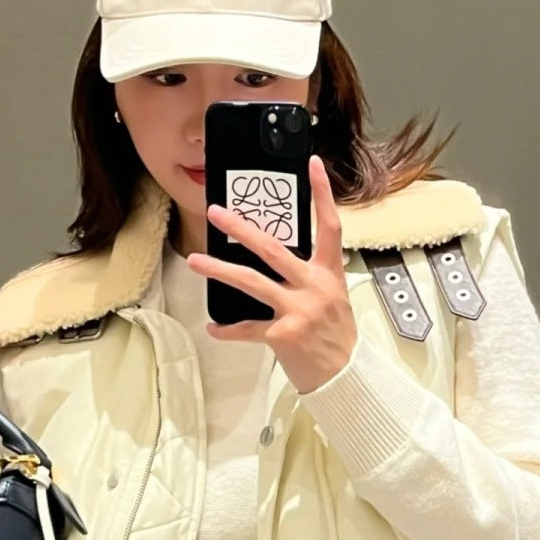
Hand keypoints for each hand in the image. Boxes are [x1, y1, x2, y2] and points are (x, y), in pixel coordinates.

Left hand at [186, 155, 356, 394]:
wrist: (344, 375)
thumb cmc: (335, 336)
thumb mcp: (332, 298)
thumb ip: (310, 276)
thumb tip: (278, 258)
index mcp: (328, 274)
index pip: (329, 226)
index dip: (322, 194)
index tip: (313, 164)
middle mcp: (314, 287)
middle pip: (273, 249)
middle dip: (241, 228)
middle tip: (217, 213)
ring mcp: (298, 310)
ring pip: (251, 282)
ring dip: (219, 270)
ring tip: (195, 261)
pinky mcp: (282, 334)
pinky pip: (247, 328)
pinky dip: (228, 329)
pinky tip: (214, 327)